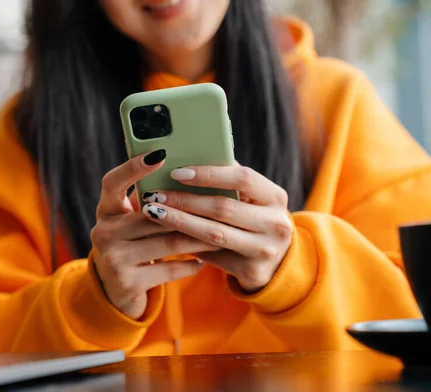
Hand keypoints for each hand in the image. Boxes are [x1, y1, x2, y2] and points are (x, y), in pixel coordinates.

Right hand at [91, 150, 217, 319]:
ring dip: (198, 239)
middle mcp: (103, 232)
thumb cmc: (134, 244)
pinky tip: (203, 261)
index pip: (113, 182)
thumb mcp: (133, 221)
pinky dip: (189, 265)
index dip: (133, 168)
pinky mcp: (127, 282)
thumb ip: (152, 201)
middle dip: (189, 211)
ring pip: (166, 242)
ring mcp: (113, 258)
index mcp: (105, 210)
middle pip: (152, 215)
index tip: (160, 153)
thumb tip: (190, 173)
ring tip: (220, 234)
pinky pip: (168, 269)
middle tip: (219, 204)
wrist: (117, 291)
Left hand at [140, 163, 292, 293]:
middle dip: (184, 200)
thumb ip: (228, 182)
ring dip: (179, 222)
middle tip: (155, 195)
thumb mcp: (252, 199)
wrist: (276, 264)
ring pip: (213, 234)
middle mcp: (275, 223)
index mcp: (275, 196)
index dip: (208, 174)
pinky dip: (186, 244)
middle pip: (222, 208)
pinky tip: (164, 235)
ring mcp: (265, 250)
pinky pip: (211, 256)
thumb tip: (186, 159)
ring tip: (154, 212)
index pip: (242, 178)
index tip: (177, 172)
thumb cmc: (253, 220)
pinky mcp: (251, 271)